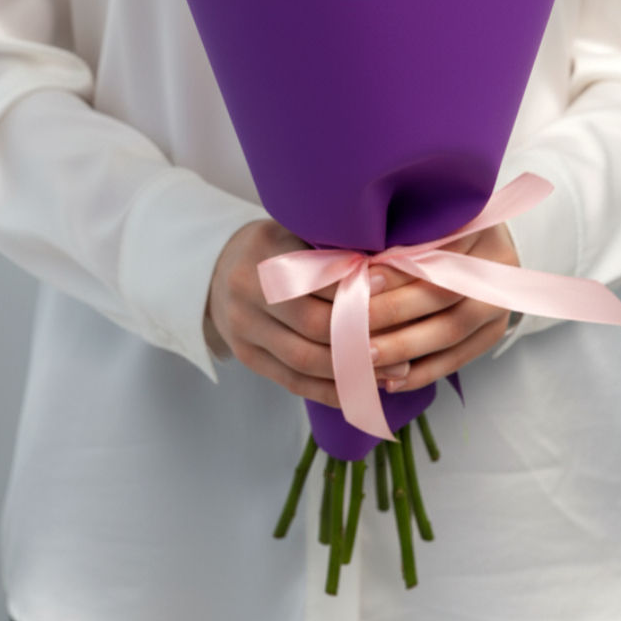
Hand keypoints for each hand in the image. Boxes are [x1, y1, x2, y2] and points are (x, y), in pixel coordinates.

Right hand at [206, 219, 409, 405]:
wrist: (216, 269)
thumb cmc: (274, 246)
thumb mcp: (295, 230)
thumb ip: (332, 246)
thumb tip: (391, 263)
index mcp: (264, 253)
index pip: (317, 277)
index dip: (356, 285)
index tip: (394, 287)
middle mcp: (248, 293)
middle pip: (312, 324)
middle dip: (361, 335)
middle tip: (404, 339)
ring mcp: (244, 330)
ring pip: (305, 361)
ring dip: (353, 370)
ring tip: (395, 371)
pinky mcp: (248, 358)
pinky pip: (294, 382)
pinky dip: (332, 390)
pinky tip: (364, 389)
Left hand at [364, 222, 520, 393]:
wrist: (480, 246)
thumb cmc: (439, 230)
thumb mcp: (423, 224)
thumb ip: (399, 242)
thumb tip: (355, 269)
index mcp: (478, 228)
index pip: (437, 251)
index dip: (401, 269)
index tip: (364, 281)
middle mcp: (497, 267)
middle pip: (443, 294)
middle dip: (394, 312)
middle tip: (353, 326)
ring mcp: (499, 304)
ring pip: (449, 331)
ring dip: (403, 348)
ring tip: (365, 357)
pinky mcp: (491, 333)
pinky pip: (456, 359)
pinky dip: (421, 372)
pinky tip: (390, 380)